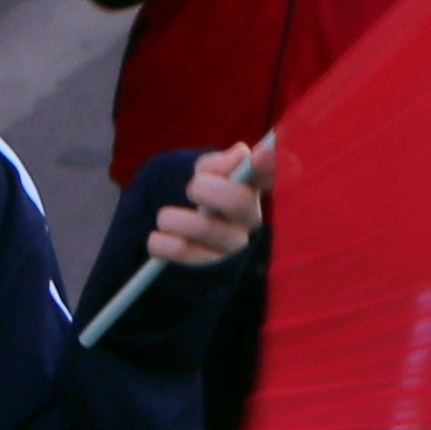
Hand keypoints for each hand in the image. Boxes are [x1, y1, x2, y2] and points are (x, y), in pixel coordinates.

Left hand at [152, 137, 272, 268]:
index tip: (260, 154)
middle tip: (191, 190)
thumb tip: (241, 155)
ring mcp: (234, 252)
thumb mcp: (204, 176)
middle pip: (238, 200)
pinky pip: (181, 252)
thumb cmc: (198, 199)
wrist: (176, 236)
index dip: (270, 167)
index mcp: (250, 192)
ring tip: (166, 219)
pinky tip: (160, 240)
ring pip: (203, 226)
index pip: (270, 177)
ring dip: (172, 217)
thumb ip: (217, 165)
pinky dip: (160, 242)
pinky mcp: (212, 275)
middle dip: (204, 187)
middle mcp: (250, 224)